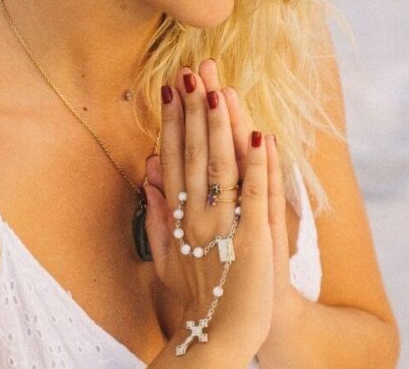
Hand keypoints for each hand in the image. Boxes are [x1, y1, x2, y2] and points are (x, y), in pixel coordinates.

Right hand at [141, 60, 275, 353]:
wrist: (218, 339)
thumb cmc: (197, 298)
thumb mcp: (165, 255)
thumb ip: (158, 213)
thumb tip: (149, 170)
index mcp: (178, 216)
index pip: (173, 157)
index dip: (172, 120)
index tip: (171, 87)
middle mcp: (197, 214)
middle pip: (194, 152)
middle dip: (194, 109)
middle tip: (192, 70)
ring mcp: (224, 225)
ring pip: (221, 165)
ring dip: (220, 124)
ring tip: (218, 88)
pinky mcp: (253, 237)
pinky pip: (255, 194)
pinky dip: (258, 163)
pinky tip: (259, 134)